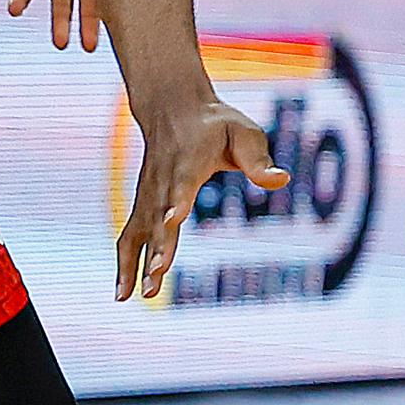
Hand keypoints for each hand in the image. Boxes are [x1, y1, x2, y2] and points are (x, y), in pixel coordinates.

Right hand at [114, 92, 288, 300]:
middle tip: (157, 274)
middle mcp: (162, 181)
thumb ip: (258, 158)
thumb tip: (282, 179)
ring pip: (138, 232)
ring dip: (136, 264)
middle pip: (157, 216)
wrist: (173, 107)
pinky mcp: (141, 206)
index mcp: (188, 161)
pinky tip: (123, 295)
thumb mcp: (243, 132)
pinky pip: (129, 237)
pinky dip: (124, 265)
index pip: (181, 184)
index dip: (176, 201)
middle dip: (157, 245)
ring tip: (141, 296)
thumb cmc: (216, 123)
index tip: (171, 220)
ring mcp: (147, 195)